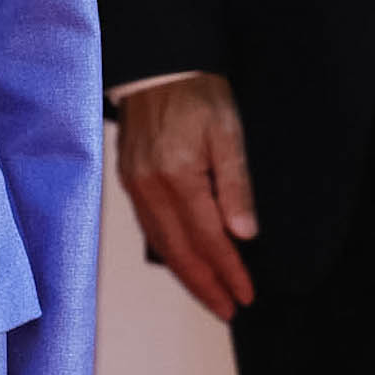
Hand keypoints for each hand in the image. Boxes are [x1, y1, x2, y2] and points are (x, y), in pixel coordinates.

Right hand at [118, 72, 257, 319]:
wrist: (155, 65)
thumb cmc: (195, 93)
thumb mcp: (227, 133)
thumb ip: (235, 184)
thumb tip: (242, 234)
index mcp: (176, 175)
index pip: (208, 238)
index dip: (228, 270)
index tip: (246, 295)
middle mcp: (148, 185)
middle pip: (178, 250)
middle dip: (203, 285)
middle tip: (227, 310)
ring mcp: (134, 182)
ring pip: (159, 242)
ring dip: (183, 273)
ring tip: (207, 293)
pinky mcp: (128, 176)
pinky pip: (147, 225)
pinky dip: (165, 249)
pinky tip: (179, 258)